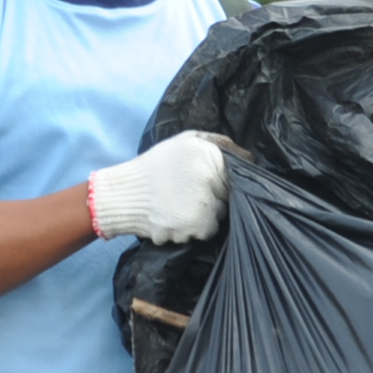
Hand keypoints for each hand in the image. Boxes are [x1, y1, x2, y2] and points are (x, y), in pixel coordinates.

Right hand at [88, 132, 236, 244]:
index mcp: (208, 152)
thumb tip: (249, 158)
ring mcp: (204, 201)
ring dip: (205, 214)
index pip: (238, 171)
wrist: (123, 195)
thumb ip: (217, 143)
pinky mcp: (197, 224)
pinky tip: (177, 219)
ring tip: (180, 206)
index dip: (223, 179)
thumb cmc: (154, 167)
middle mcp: (209, 175)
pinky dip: (195, 229)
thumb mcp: (184, 141)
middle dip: (214, 197)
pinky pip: (208, 231)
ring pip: (220, 214)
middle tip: (187, 195)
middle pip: (230, 194)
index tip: (207, 184)